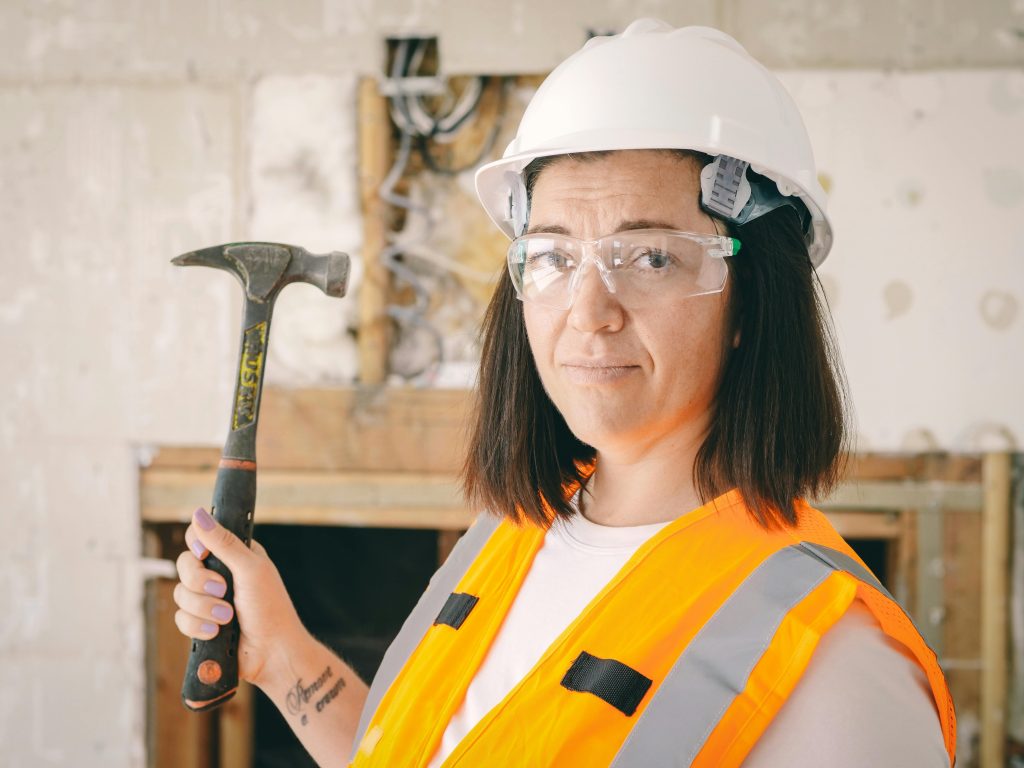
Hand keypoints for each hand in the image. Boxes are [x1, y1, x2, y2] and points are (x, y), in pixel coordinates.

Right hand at [174, 507, 305, 688]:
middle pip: (183, 565)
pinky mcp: (200, 623)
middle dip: (200, 582)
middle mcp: (218, 574)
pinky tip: (216, 632)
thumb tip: (199, 514)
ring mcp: (208, 600)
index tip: (204, 554)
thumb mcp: (250, 568)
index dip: (196, 544)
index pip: (200, 537)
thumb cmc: (270, 607)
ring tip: (227, 617)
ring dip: (203, 607)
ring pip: (180, 593)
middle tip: (223, 591)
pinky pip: (180, 618)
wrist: (272, 652)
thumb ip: (223, 543)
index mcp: (234, 555)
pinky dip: (198, 626)